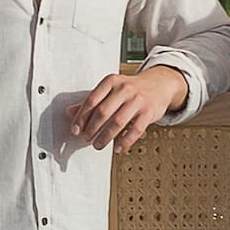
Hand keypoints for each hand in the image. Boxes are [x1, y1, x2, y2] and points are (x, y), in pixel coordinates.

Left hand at [71, 67, 185, 155]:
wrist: (160, 84)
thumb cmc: (132, 88)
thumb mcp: (111, 89)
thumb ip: (91, 100)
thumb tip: (70, 113)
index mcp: (111, 81)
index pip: (92, 100)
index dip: (81, 117)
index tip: (76, 129)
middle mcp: (124, 88)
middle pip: (103, 112)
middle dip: (91, 128)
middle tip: (86, 138)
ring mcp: (138, 100)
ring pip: (117, 122)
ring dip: (105, 137)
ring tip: (98, 145)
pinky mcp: (149, 112)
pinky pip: (135, 130)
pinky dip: (125, 141)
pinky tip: (117, 148)